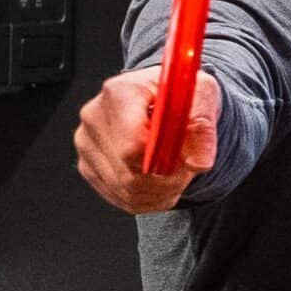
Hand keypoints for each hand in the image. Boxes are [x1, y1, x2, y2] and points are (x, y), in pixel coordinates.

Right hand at [74, 66, 220, 214]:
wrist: (165, 99)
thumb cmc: (181, 95)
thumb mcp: (204, 96)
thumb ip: (204, 127)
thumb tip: (199, 164)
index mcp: (120, 92)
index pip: (132, 145)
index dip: (163, 163)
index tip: (186, 160)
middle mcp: (94, 117)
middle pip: (128, 173)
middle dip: (167, 181)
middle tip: (187, 170)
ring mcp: (86, 143)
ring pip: (126, 190)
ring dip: (161, 191)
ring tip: (177, 171)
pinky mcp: (87, 165)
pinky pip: (121, 198)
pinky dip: (149, 198)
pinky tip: (162, 181)